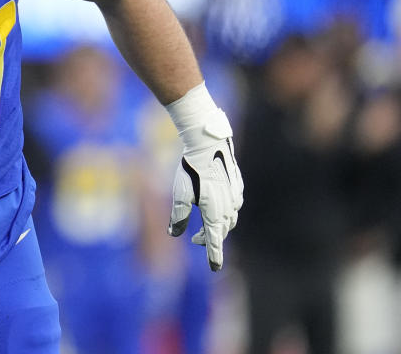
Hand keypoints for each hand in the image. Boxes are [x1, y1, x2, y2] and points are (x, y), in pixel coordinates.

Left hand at [167, 109, 242, 270]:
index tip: (214, 268)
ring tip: (205, 225)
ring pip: (229, 218)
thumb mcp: (180, 195)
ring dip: (218, 225)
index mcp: (215, 213)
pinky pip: (233, 205)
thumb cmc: (191, 170)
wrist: (209, 144)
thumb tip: (174, 233)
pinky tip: (217, 206)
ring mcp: (236, 196)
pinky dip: (224, 211)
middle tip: (196, 240)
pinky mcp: (237, 186)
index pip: (214, 240)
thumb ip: (178, 217)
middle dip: (210, 238)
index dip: (214, 255)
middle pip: (221, 230)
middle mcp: (230, 208)